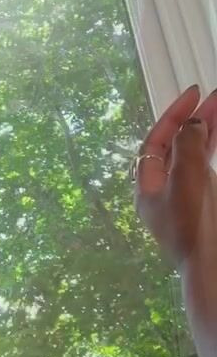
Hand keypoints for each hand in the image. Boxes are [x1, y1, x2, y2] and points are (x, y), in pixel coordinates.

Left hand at [134, 83, 216, 270]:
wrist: (210, 263)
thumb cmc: (193, 225)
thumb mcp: (185, 182)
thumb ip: (187, 149)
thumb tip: (190, 125)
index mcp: (147, 187)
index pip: (155, 142)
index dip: (173, 116)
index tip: (194, 94)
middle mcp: (162, 189)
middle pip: (175, 145)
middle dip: (194, 119)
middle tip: (216, 96)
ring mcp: (183, 194)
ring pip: (193, 154)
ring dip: (207, 129)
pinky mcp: (203, 200)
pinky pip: (206, 165)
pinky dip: (212, 146)